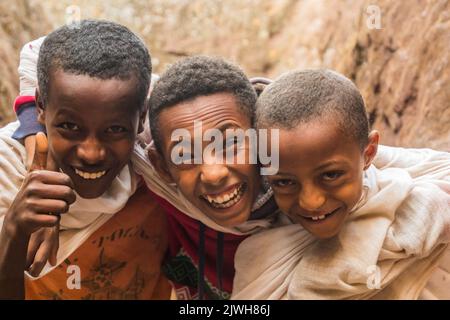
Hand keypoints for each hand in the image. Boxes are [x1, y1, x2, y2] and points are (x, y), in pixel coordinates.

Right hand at [4, 133, 74, 272]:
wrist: (17, 219)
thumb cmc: (34, 194)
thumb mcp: (36, 174)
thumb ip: (40, 155)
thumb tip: (40, 133)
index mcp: (36, 175)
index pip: (67, 181)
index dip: (69, 188)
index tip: (60, 191)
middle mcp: (31, 188)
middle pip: (67, 194)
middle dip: (68, 200)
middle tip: (60, 202)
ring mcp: (30, 204)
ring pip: (62, 207)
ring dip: (61, 211)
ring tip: (52, 209)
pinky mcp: (30, 219)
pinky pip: (55, 220)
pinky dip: (53, 221)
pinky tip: (45, 218)